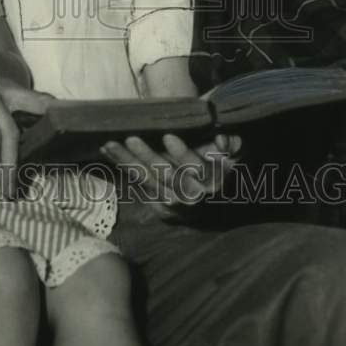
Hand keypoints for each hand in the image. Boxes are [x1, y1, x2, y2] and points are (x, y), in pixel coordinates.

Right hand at [0, 75, 53, 197]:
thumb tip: (16, 154)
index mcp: (9, 91)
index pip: (43, 103)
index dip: (59, 120)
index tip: (68, 147)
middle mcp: (3, 88)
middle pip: (26, 126)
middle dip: (24, 160)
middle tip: (17, 190)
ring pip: (10, 133)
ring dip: (8, 165)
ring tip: (3, 188)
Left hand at [100, 132, 241, 209]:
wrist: (218, 202)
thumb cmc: (223, 167)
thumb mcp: (236, 154)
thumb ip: (233, 144)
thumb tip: (222, 141)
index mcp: (213, 181)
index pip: (197, 168)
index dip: (183, 153)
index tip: (168, 136)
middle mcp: (193, 197)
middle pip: (167, 175)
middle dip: (147, 156)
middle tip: (130, 138)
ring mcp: (175, 206)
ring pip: (149, 181)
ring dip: (127, 162)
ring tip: (110, 145)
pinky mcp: (162, 209)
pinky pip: (140, 187)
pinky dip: (124, 170)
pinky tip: (110, 154)